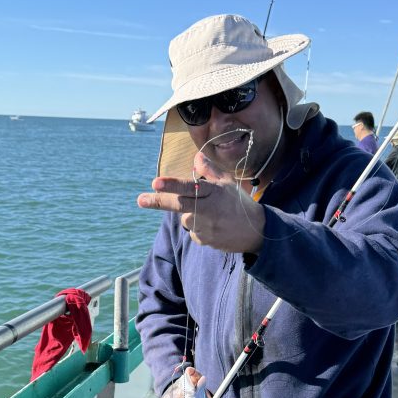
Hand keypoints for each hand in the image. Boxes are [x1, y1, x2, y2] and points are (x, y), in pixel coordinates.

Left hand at [137, 172, 264, 254]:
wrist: (256, 232)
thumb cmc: (240, 204)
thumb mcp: (228, 183)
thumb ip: (210, 171)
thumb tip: (196, 157)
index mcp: (215, 192)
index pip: (190, 187)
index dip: (172, 185)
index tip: (155, 183)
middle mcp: (209, 210)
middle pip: (179, 205)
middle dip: (158, 202)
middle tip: (140, 200)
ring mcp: (206, 227)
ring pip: (185, 219)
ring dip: (190, 214)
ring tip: (211, 214)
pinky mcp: (205, 240)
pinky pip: (192, 231)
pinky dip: (197, 227)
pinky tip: (213, 226)